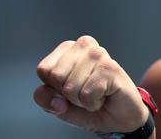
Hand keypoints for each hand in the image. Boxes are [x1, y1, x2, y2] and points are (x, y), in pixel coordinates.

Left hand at [34, 35, 148, 133]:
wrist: (120, 117)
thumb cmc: (87, 104)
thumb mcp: (57, 104)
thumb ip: (44, 99)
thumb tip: (56, 100)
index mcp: (66, 48)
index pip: (43, 70)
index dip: (53, 88)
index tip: (70, 89)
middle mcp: (82, 45)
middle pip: (55, 77)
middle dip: (67, 94)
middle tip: (84, 93)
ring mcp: (97, 54)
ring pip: (70, 87)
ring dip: (81, 100)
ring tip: (95, 94)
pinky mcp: (110, 68)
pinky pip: (86, 95)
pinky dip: (92, 104)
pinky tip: (104, 97)